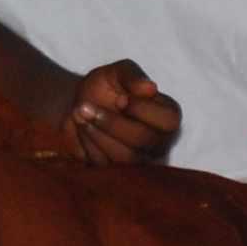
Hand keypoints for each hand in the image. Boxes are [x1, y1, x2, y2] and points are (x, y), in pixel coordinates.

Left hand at [65, 59, 181, 163]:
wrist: (78, 107)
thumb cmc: (104, 87)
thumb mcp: (116, 72)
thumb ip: (132, 76)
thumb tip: (150, 88)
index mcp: (168, 115)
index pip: (168, 120)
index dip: (140, 109)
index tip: (119, 98)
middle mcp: (159, 142)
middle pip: (143, 140)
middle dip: (111, 122)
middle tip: (85, 106)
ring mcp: (140, 160)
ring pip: (124, 156)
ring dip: (96, 133)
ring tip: (80, 114)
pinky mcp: (118, 173)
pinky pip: (105, 164)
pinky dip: (88, 144)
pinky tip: (82, 129)